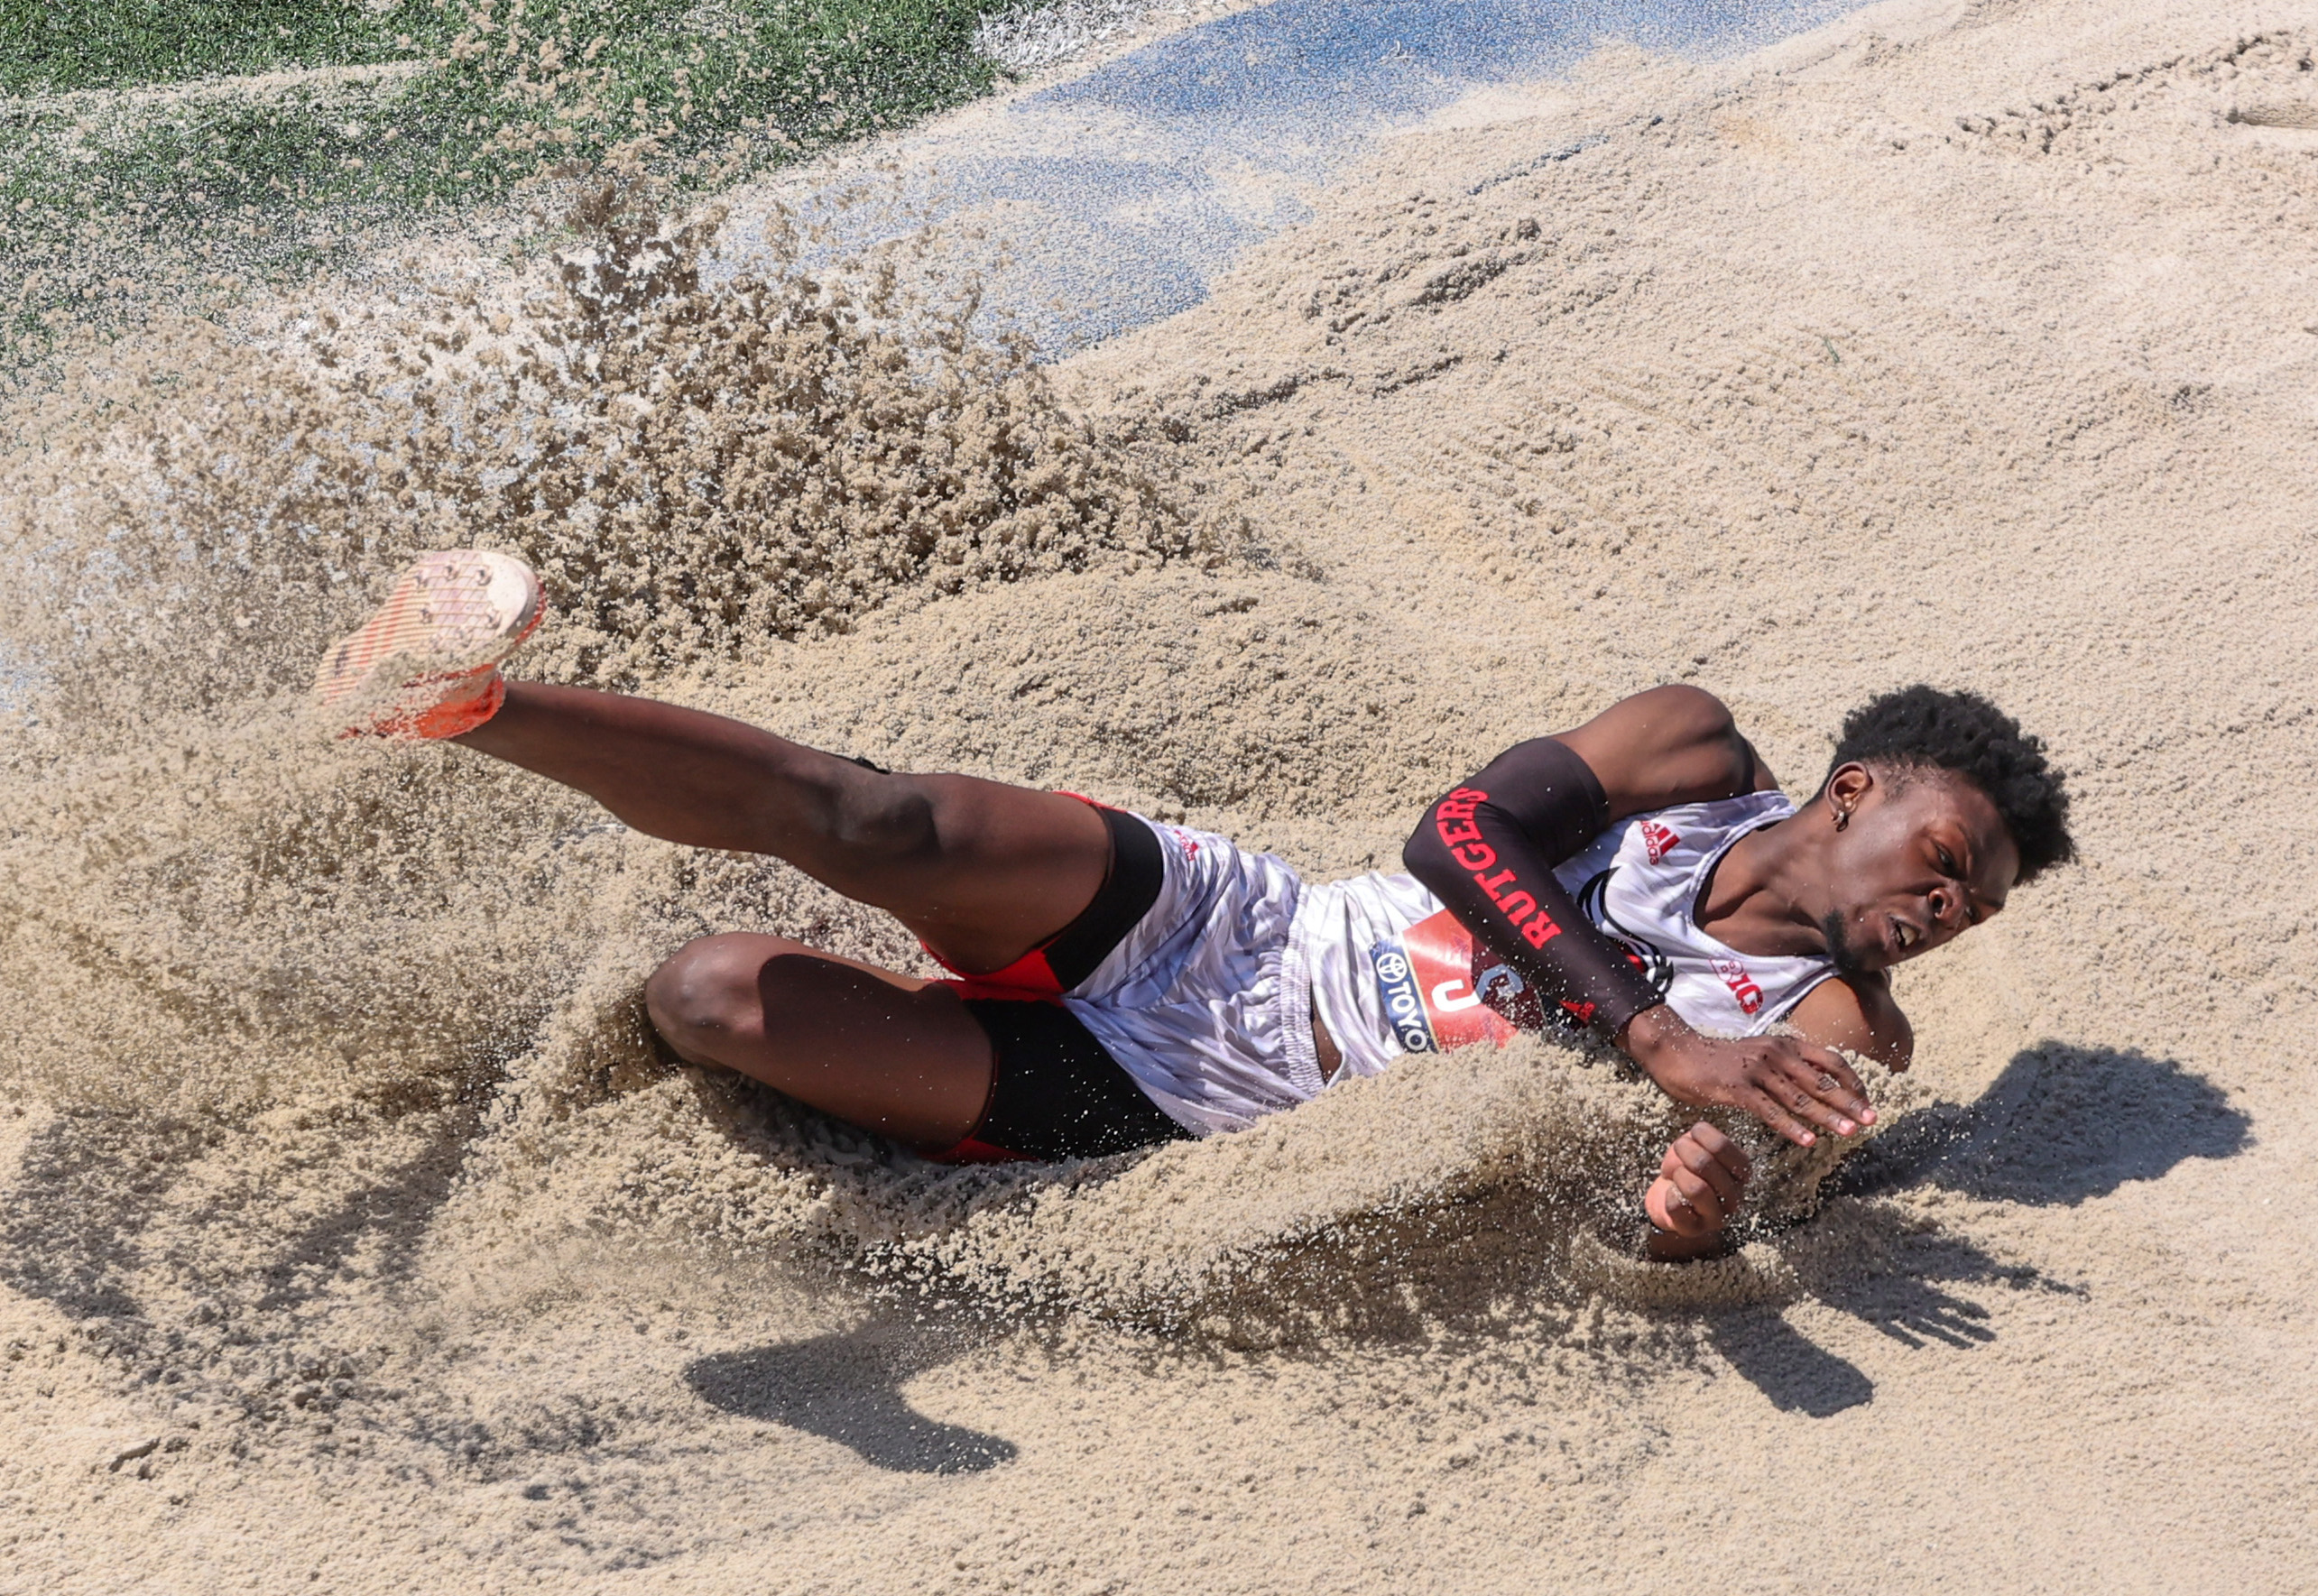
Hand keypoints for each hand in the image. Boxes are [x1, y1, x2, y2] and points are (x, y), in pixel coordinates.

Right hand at [1618, 1005, 1875, 1147]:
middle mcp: (1776, 1053)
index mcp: (1785, 1045)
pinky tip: (1807, 1141)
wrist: (1679, 1053)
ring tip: (1848, 1133)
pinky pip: (1769, 1111)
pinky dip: (1791, 1127)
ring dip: (1826, 1117)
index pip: (1830, 1061)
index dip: (1851, 1082)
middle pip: (1820, 1081)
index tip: (1866, 1101)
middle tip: (1871, 1120)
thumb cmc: (1721, 1060)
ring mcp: (1756, 1071)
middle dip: (1848, 1102)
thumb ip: (1787, 1067)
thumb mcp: (1761, 1055)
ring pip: (1799, 1098)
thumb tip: (1818, 1086)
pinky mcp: (1736, 1088)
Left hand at [1644, 1121, 1752, 1240]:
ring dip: (1679, 1174)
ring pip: (1696, 1189)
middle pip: (1705, 1165)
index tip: (1694, 1132)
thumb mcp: (1696, 1145)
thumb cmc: (1687, 1166)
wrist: (1669, 1196)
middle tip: (1679, 1148)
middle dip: (1685, 1151)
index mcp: (1741, 1172)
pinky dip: (1669, 1194)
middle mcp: (1735, 1197)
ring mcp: (1717, 1216)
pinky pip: (1677, 1207)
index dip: (1703, 1135)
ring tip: (1676, 1173)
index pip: (1723, 1148)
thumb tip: (1696, 1133)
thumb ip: (1700, 1138)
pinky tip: (1672, 1193)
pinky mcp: (1694, 1229)